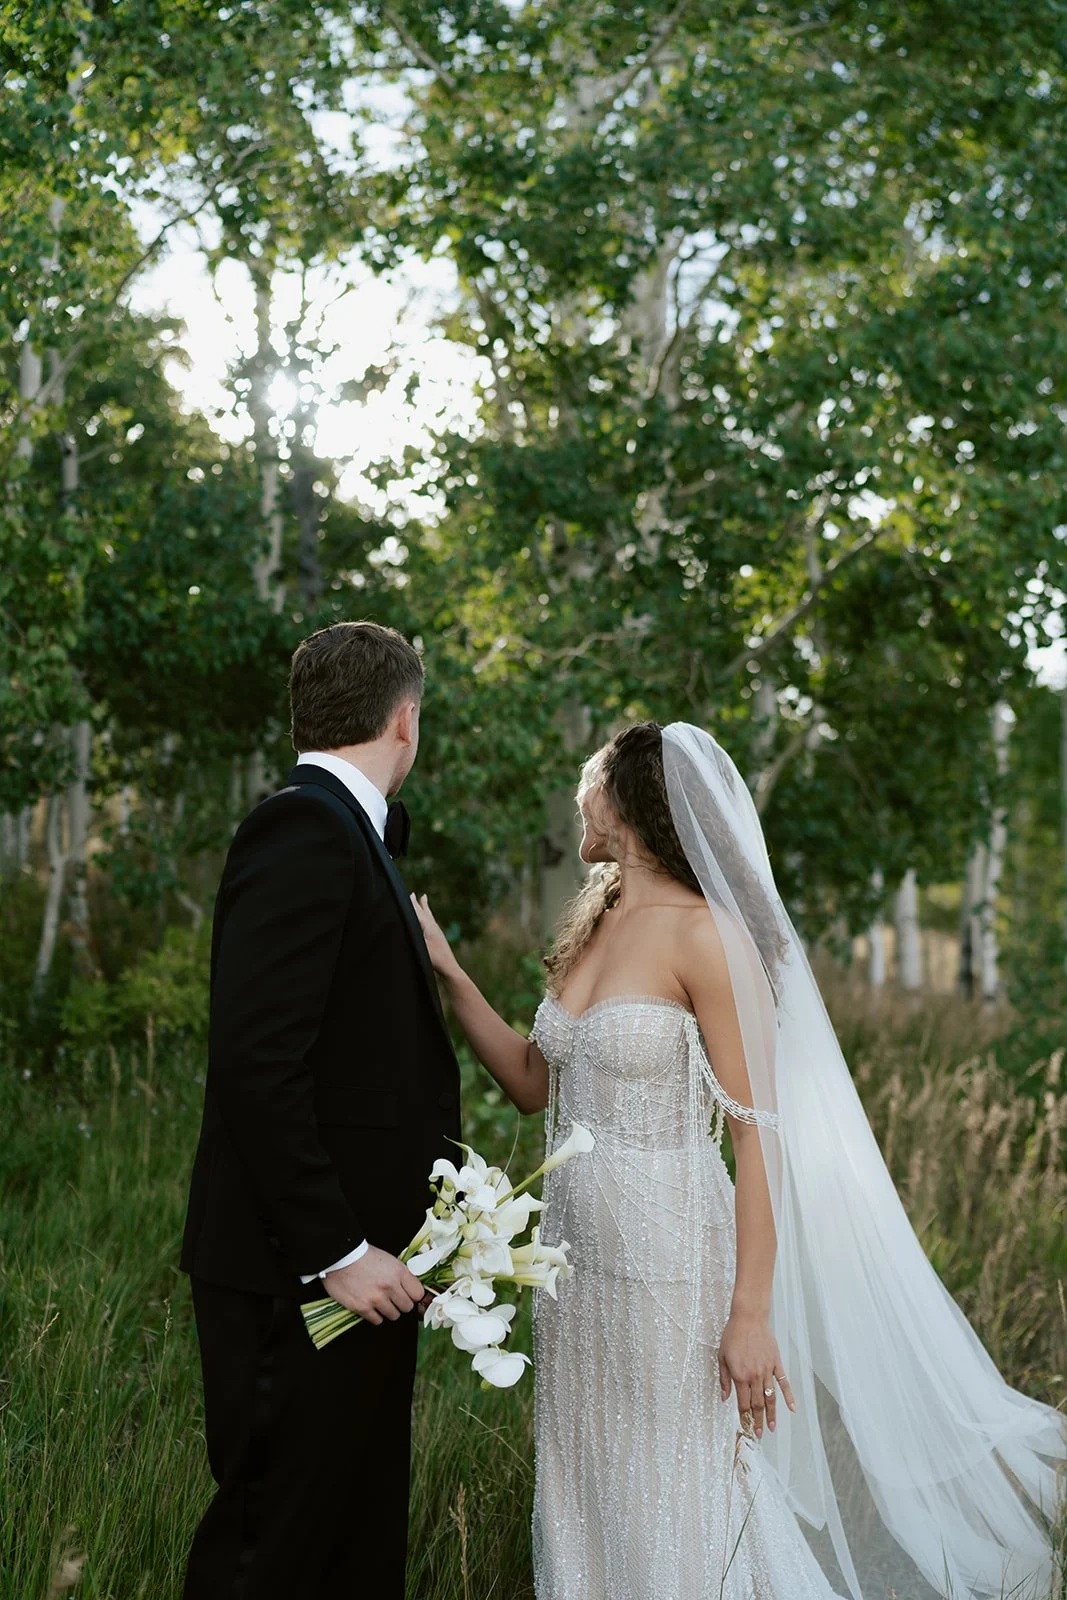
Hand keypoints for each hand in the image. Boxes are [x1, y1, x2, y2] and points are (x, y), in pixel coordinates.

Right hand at [323, 1246, 424, 1325]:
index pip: (418, 1294)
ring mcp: (376, 1298)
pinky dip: (375, 1315)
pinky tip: (370, 1305)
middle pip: (407, 1307)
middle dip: (401, 1303)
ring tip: (380, 1301)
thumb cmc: (364, 1256)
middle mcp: (389, 1287)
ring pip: (394, 1315)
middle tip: (393, 1298)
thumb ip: (402, 1275)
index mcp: (398, 1272)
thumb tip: (411, 1288)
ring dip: (388, 1310)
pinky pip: (377, 1320)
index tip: (408, 1295)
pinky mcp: (362, 1307)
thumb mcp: (389, 1260)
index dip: (413, 1295)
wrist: (341, 1256)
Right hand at [410, 892, 463, 982]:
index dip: (411, 904)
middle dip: (417, 903)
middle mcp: (434, 927)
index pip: (418, 912)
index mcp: (429, 926)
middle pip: (424, 911)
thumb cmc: (435, 959)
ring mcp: (437, 932)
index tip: (407, 893)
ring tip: (423, 898)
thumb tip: (405, 927)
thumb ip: (413, 935)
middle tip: (413, 894)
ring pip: (428, 916)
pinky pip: (431, 923)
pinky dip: (427, 917)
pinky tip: (428, 920)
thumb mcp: (421, 946)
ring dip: (424, 907)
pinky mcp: (438, 939)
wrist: (449, 969)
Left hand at [718, 1312, 794, 1439]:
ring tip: (773, 1428)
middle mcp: (755, 1376)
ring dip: (772, 1414)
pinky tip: (792, 1409)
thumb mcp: (721, 1356)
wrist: (748, 1317)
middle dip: (758, 1421)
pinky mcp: (776, 1363)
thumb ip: (724, 1379)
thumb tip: (724, 1398)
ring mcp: (767, 1370)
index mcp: (740, 1376)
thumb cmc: (732, 1335)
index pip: (743, 1403)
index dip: (744, 1418)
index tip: (746, 1428)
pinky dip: (789, 1397)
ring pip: (770, 1397)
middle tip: (759, 1434)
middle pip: (757, 1404)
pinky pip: (784, 1383)